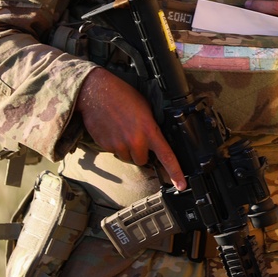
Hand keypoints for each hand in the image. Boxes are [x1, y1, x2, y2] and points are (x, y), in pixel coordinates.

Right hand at [76, 68, 186, 189]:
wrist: (96, 91)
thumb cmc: (122, 95)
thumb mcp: (145, 107)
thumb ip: (151, 126)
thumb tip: (155, 139)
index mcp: (149, 130)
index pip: (166, 156)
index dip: (175, 172)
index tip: (181, 185)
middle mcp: (135, 140)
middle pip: (142, 161)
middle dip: (140, 153)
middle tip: (135, 136)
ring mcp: (119, 144)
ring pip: (127, 158)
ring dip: (126, 149)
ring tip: (122, 129)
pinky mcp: (105, 146)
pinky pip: (113, 152)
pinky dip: (114, 144)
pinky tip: (112, 129)